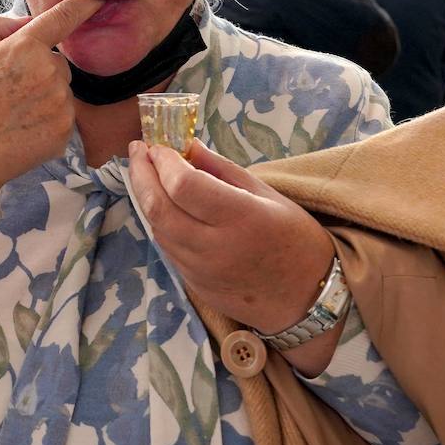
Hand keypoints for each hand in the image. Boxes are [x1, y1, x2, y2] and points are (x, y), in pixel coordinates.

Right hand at [0, 0, 101, 204]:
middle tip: (11, 91)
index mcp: (25, 47)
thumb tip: (32, 21)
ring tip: (15, 113)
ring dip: (46, 98)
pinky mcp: (65, 130)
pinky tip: (24, 129)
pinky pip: (64, 117)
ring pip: (63, 91)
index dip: (83, 5)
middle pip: (60, 64)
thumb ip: (4, 25)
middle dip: (42, 72)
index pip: (64, 17)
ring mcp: (60, 102)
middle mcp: (49, 71)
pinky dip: (49, 122)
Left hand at [128, 139, 339, 374]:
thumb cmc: (294, 238)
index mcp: (240, 218)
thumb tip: (186, 145)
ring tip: (147, 173)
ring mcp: (201, 271)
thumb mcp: (266, 194)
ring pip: (157, 229)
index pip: (183, 186)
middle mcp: (215, 247)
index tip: (157, 144)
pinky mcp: (194, 286)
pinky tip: (164, 205)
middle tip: (138, 152)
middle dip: (141, 175)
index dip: (163, 161)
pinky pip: (168, 248)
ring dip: (146, 198)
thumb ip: (222, 169)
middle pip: (159, 208)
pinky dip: (160, 222)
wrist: (306, 300)